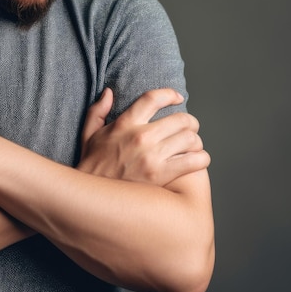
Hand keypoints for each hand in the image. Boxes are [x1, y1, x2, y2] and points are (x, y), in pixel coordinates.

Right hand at [77, 88, 210, 186]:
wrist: (92, 199)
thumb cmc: (92, 167)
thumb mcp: (89, 135)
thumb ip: (97, 111)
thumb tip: (109, 92)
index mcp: (125, 124)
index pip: (153, 98)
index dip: (170, 94)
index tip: (179, 98)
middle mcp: (140, 137)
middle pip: (181, 119)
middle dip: (191, 123)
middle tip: (191, 129)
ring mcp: (151, 156)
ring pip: (191, 139)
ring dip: (196, 142)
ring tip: (193, 146)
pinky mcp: (161, 175)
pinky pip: (194, 161)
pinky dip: (201, 159)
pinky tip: (197, 161)